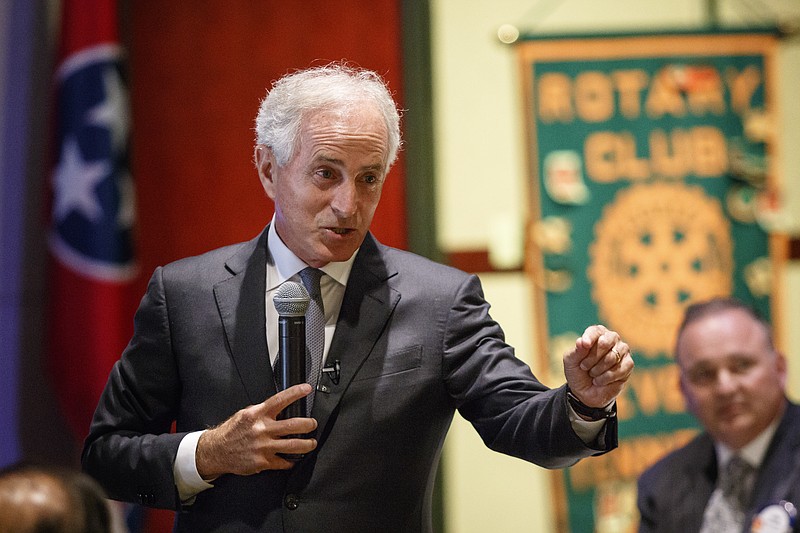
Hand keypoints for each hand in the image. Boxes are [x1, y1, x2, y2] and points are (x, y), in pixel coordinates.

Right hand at [196, 384, 316, 478]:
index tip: (306, 388)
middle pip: (293, 425)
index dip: (295, 392)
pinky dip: (291, 461)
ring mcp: (263, 447)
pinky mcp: (263, 462)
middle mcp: (262, 430)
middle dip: (309, 424)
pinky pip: (284, 462)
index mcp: (257, 414)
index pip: (280, 400)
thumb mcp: (245, 414)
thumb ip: (262, 410)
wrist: (216, 451)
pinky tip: (294, 459)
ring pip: (293, 445)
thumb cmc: (232, 432)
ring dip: (307, 444)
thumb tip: (280, 406)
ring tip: (311, 443)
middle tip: (313, 424)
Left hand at [563, 325, 632, 407]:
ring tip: (592, 374)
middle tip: (584, 367)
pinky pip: (620, 369)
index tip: (584, 345)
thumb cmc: (577, 371)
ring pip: (612, 357)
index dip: (589, 338)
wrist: (585, 392)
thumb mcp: (571, 361)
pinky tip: (600, 381)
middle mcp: (611, 338)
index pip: (595, 331)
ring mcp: (622, 350)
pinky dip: (606, 378)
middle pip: (604, 343)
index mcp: (596, 333)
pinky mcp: (628, 364)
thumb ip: (576, 351)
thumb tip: (581, 341)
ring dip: (597, 370)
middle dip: (592, 358)